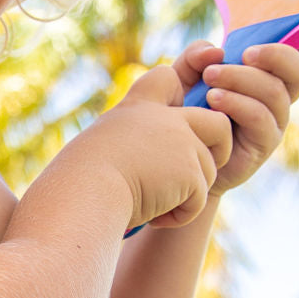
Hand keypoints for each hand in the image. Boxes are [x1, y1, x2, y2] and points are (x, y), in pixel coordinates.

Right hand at [84, 64, 232, 229]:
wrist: (84, 190)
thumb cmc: (79, 178)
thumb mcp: (101, 149)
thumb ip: (128, 145)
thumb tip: (145, 167)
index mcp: (138, 108)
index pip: (167, 79)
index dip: (178, 95)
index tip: (171, 115)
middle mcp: (167, 120)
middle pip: (217, 124)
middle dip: (219, 149)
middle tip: (194, 174)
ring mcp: (183, 143)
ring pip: (208, 171)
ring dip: (186, 195)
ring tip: (154, 205)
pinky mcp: (190, 172)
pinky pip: (199, 200)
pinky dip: (180, 215)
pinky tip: (155, 218)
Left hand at [173, 39, 298, 194]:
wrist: (175, 159)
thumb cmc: (184, 114)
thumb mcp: (184, 79)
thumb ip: (195, 57)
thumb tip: (216, 50)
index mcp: (268, 79)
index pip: (297, 57)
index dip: (295, 42)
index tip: (272, 31)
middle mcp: (278, 100)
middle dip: (273, 55)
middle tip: (242, 52)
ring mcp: (273, 124)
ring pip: (274, 92)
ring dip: (242, 78)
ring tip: (210, 78)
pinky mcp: (262, 145)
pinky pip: (259, 118)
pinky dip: (236, 103)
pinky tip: (211, 100)